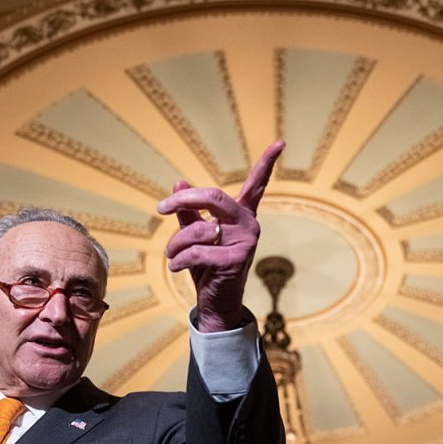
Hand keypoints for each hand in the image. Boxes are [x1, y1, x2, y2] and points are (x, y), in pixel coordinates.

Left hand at [159, 141, 284, 331]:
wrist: (216, 301)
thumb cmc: (207, 265)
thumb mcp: (196, 235)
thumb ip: (189, 211)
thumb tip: (178, 182)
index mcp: (242, 213)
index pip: (257, 184)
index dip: (268, 162)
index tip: (280, 142)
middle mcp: (248, 223)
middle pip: (213, 196)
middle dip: (183, 200)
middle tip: (162, 208)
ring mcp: (245, 241)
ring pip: (198, 229)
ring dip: (176, 243)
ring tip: (172, 254)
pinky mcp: (235, 260)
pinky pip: (197, 251)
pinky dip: (179, 259)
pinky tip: (176, 266)